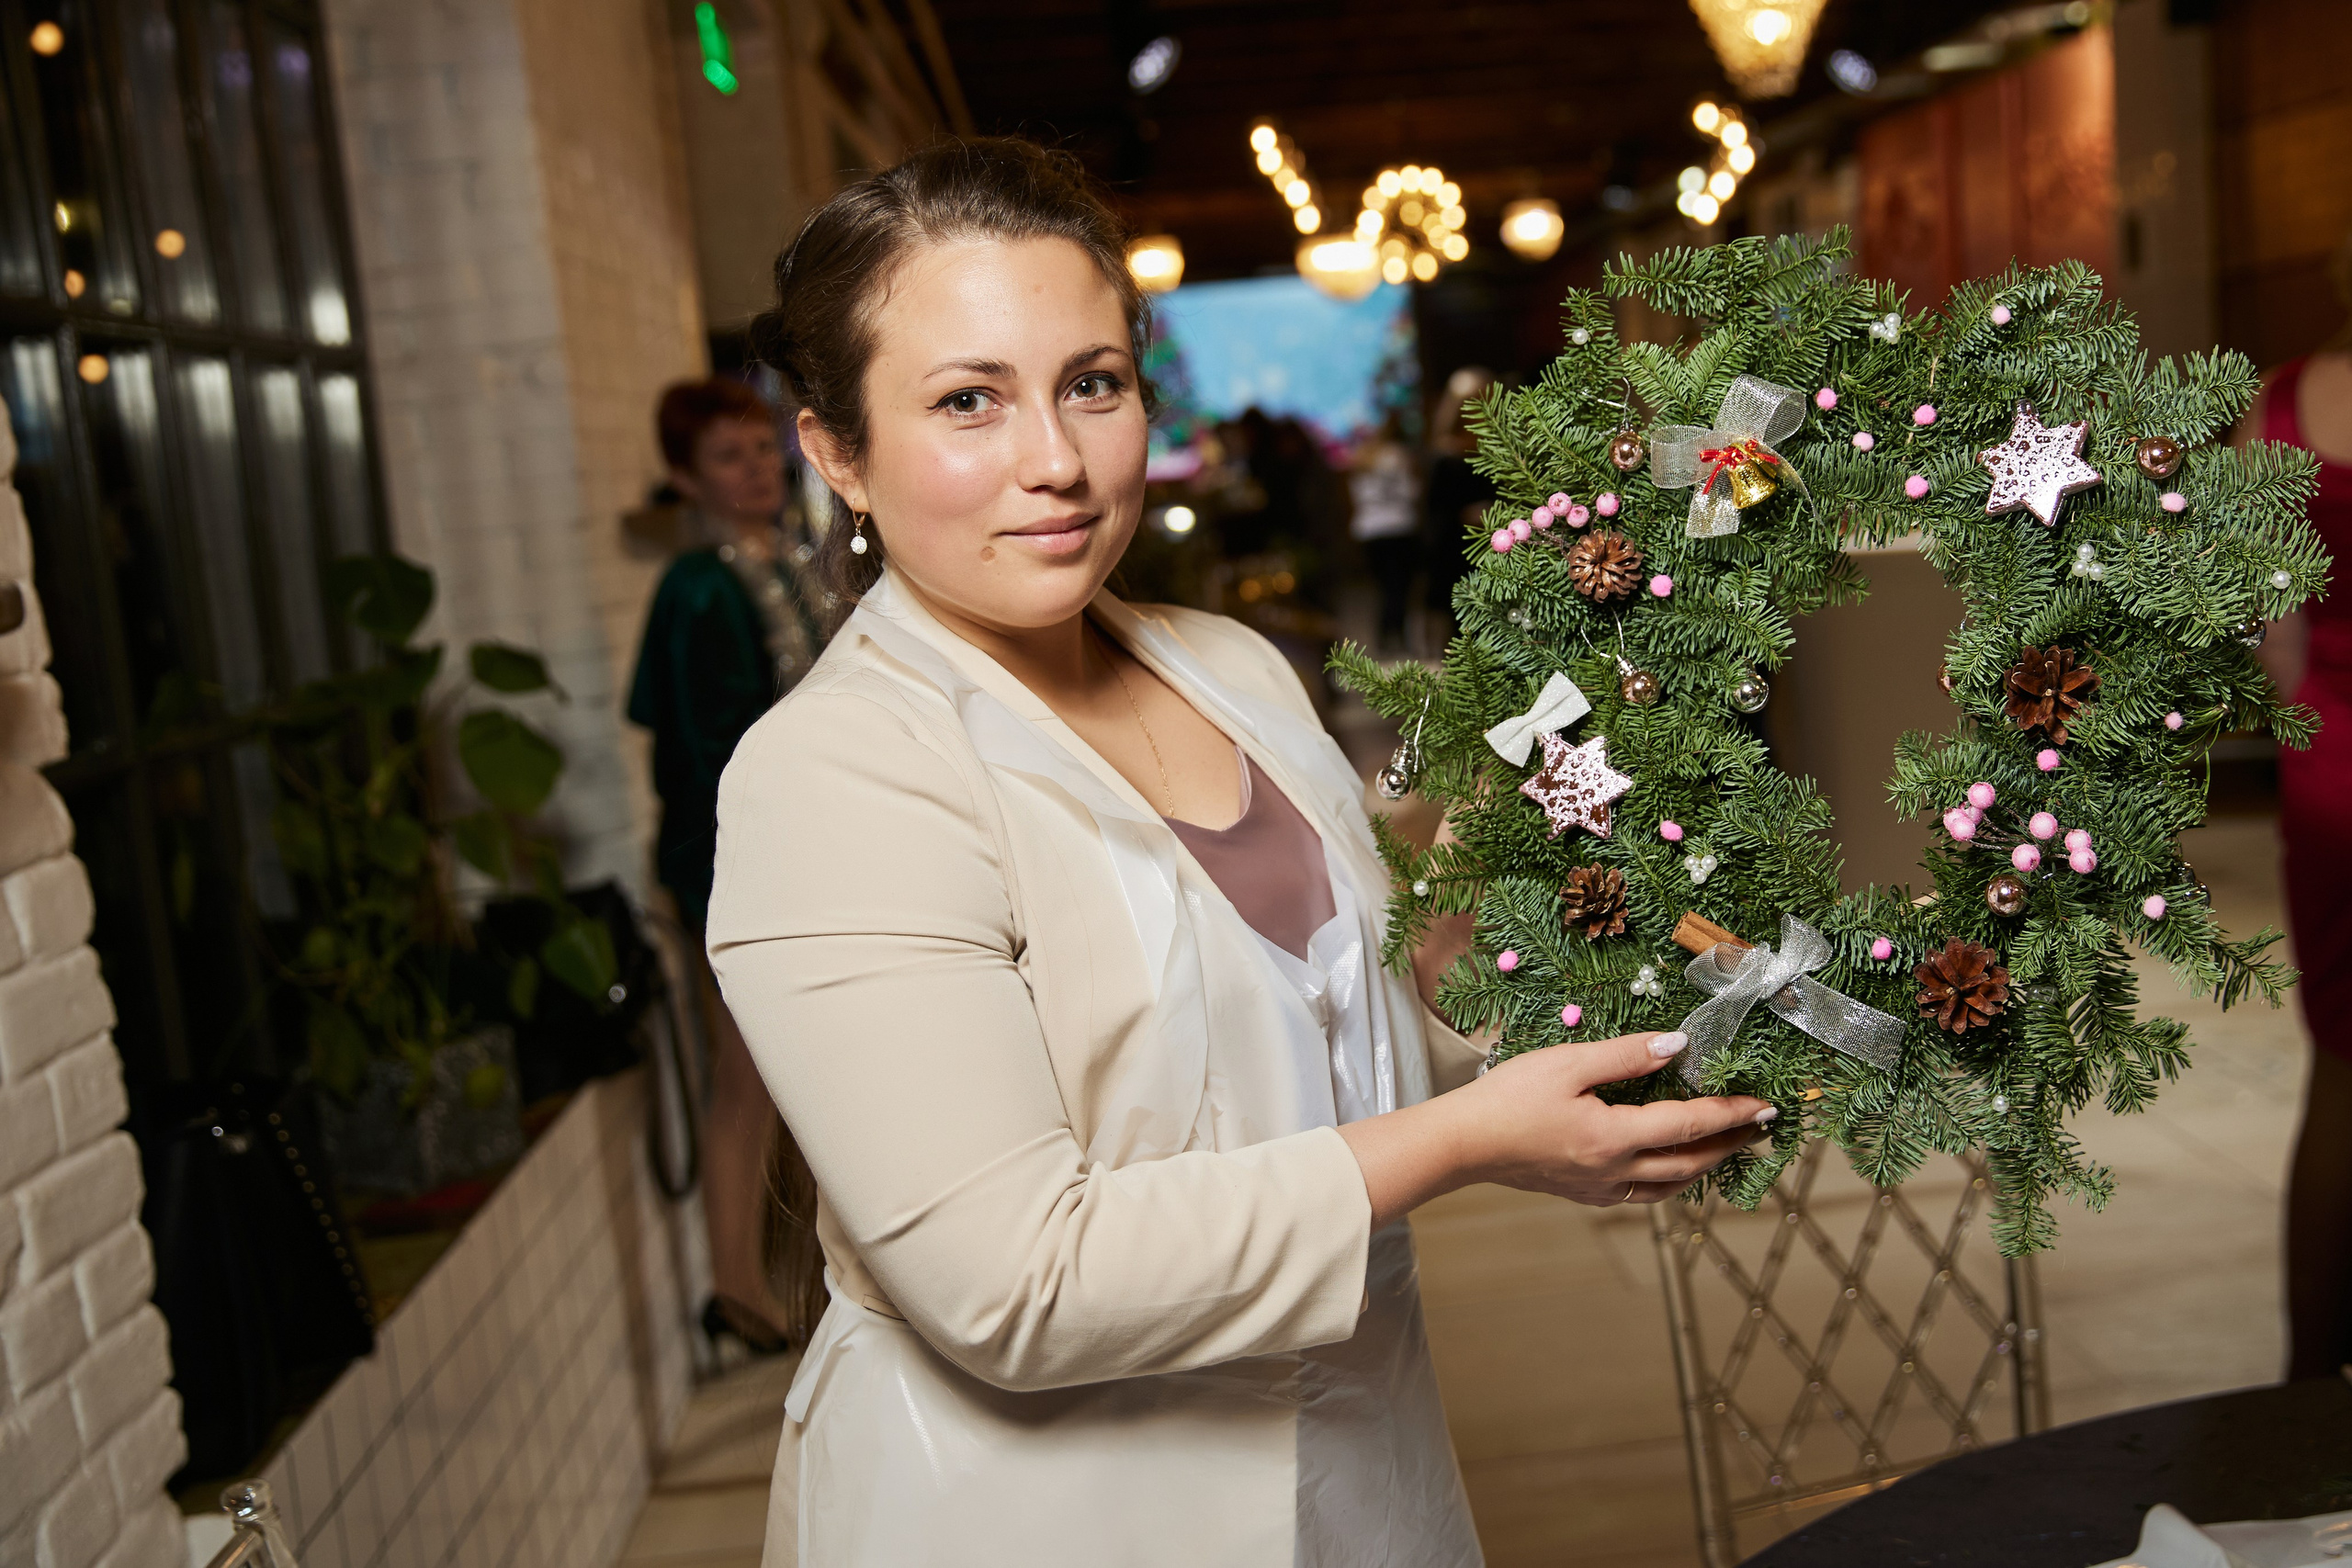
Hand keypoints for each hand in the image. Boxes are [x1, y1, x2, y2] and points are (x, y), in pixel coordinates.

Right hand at [1457, 1031, 1775, 1206]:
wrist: (1462, 1144)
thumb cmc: (1508, 1098)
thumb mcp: (1567, 1063)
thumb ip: (1626, 1055)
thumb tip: (1676, 1046)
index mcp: (1613, 1137)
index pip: (1689, 1126)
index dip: (1731, 1113)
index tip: (1765, 1104)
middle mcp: (1614, 1172)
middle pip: (1689, 1163)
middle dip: (1730, 1144)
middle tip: (1761, 1128)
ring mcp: (1599, 1188)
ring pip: (1670, 1186)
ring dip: (1704, 1167)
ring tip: (1727, 1149)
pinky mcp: (1584, 1193)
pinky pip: (1643, 1194)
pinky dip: (1670, 1181)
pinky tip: (1671, 1168)